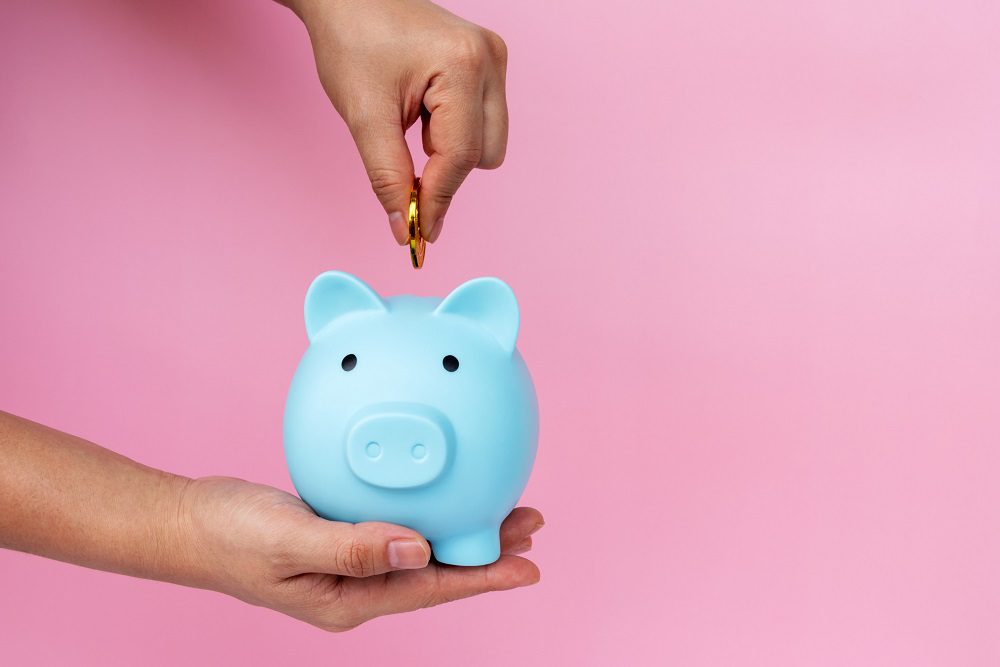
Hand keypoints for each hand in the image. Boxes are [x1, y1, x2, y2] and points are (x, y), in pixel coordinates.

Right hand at [177, 476, 541, 630]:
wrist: (189, 524)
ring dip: (464, 529)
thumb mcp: (289, 539)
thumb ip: (353, 546)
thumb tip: (421, 550)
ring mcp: (351, 563)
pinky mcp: (342, 536)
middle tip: (531, 523)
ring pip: (423, 548)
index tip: (529, 565)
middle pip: (437, 570)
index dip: (484, 576)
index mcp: (351, 599)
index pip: (432, 589)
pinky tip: (442, 493)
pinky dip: (429, 510)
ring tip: (504, 509)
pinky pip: (398, 527)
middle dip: (487, 550)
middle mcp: (359, 587)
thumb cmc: (230, 536)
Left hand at [288, 0, 508, 243]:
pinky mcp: (488, 64)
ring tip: (408, 124)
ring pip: (488, 144)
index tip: (419, 234)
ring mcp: (494, 60)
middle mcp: (490, 60)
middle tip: (402, 177)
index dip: (437, 200)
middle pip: (485, 155)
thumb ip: (387, 177)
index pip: (460, 156)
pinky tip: (420, 113)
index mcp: (463, 65)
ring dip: (448, 153)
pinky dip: (450, 134)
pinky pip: (482, 123)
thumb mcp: (363, 115)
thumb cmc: (351, 40)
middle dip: (444, 173)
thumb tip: (405, 230)